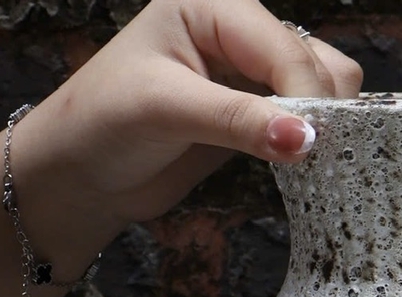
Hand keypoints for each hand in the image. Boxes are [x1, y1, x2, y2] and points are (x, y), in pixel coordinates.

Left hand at [11, 0, 362, 253]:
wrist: (80, 175)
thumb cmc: (102, 127)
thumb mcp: (166, 112)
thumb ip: (238, 121)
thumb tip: (305, 139)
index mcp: (211, 6)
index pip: (283, 47)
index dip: (306, 96)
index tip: (311, 146)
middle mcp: (235, 31)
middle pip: (314, 61)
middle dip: (317, 108)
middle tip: (307, 155)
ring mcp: (247, 73)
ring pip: (320, 87)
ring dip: (321, 123)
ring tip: (302, 159)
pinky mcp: (253, 114)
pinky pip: (304, 119)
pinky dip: (310, 139)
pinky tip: (295, 160)